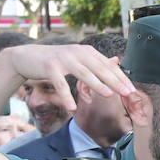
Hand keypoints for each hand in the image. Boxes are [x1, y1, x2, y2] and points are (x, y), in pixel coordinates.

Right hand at [0, 44, 134, 113]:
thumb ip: (95, 63)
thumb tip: (116, 61)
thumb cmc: (56, 62)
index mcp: (87, 51)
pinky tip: (72, 108)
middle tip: (128, 93)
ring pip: (84, 73)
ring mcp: (64, 58)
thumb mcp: (77, 60)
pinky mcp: (50, 67)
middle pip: (100, 68)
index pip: (108, 65)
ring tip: (108, 95)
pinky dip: (67, 96)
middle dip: (115, 81)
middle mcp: (77, 52)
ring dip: (96, 85)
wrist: (27, 57)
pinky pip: (61, 84)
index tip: (132, 90)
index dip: (121, 77)